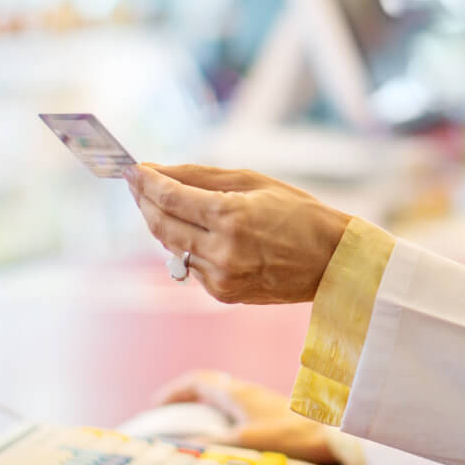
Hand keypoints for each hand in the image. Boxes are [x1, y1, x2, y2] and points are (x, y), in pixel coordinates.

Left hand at [124, 161, 350, 304]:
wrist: (332, 261)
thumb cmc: (299, 212)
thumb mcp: (253, 181)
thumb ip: (201, 177)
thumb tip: (159, 172)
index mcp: (231, 217)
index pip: (170, 198)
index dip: (145, 182)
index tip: (132, 169)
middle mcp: (222, 251)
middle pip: (161, 225)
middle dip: (143, 201)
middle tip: (136, 182)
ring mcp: (221, 277)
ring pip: (171, 247)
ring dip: (160, 223)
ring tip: (160, 201)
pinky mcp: (222, 294)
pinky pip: (190, 265)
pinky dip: (185, 245)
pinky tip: (192, 230)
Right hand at [155, 370, 334, 464]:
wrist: (330, 433)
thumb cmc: (290, 435)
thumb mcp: (244, 442)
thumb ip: (213, 443)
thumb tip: (182, 444)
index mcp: (236, 393)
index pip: (197, 381)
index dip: (174, 391)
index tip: (157, 405)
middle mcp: (246, 391)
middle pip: (208, 386)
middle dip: (185, 397)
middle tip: (169, 415)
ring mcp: (259, 399)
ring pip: (223, 396)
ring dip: (203, 406)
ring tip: (191, 427)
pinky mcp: (270, 410)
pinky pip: (236, 406)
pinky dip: (220, 415)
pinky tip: (223, 434)